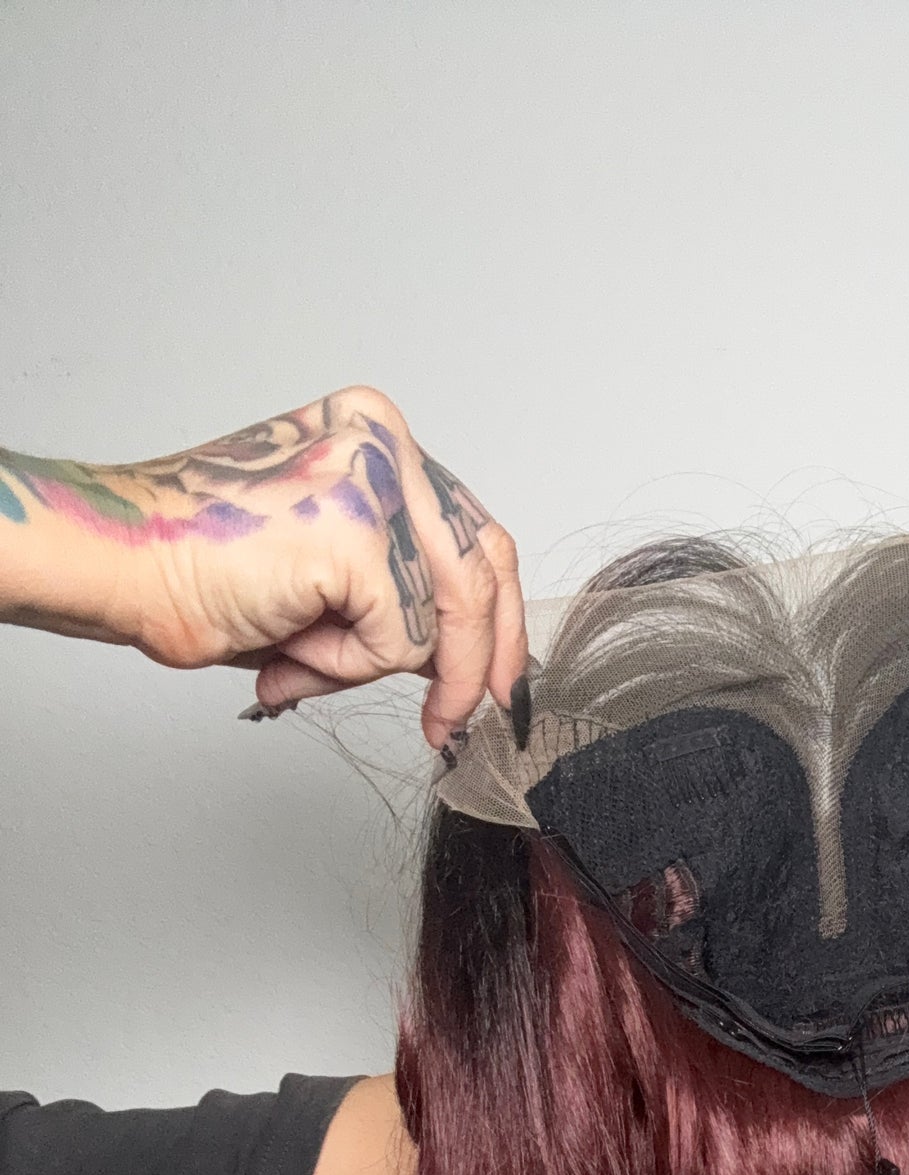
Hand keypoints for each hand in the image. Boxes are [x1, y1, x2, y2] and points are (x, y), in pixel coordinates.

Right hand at [0, 387, 524, 748]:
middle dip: (480, 661)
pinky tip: (288, 641)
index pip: (474, 531)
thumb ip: (399, 596)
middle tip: (455, 721)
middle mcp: (383, 436)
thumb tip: (457, 660)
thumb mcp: (330, 580)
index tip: (495, 683)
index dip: (495, 618)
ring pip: (448, 615)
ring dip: (375, 663)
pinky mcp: (363, 530)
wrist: (126, 566)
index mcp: (376, 432)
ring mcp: (377, 475)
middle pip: (484, 567)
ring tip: (302, 654)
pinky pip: (402, 642)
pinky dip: (345, 665)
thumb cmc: (204, 571)